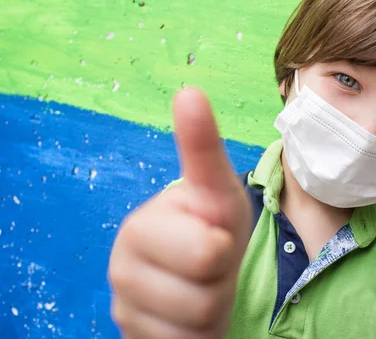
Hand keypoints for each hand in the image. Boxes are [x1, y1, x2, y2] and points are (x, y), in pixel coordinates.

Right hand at [108, 88, 250, 338]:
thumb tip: (187, 91)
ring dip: (213, 305)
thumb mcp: (223, 206)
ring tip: (200, 290)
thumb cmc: (209, 238)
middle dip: (223, 269)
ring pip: (201, 307)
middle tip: (212, 263)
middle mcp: (129, 243)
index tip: (192, 94)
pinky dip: (198, 334)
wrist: (188, 291)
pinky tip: (185, 317)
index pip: (194, 172)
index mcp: (159, 203)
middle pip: (208, 256)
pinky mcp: (128, 329)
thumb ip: (210, 169)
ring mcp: (123, 291)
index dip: (197, 138)